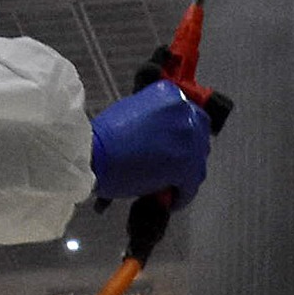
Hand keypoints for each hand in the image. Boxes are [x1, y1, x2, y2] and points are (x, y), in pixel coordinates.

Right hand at [90, 80, 213, 201]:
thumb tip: (163, 138)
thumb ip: (155, 119)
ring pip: (197, 163)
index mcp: (171, 95)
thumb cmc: (104, 135)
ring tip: (169, 184)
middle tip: (174, 166)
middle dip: (188, 153)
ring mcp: (188, 138)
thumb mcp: (132, 111)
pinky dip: (181, 195)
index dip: (184, 134)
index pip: (191, 115)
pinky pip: (190, 186)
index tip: (177, 145)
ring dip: (185, 175)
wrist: (94, 152)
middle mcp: (184, 112)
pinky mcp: (185, 165)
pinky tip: (169, 199)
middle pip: (199, 137)